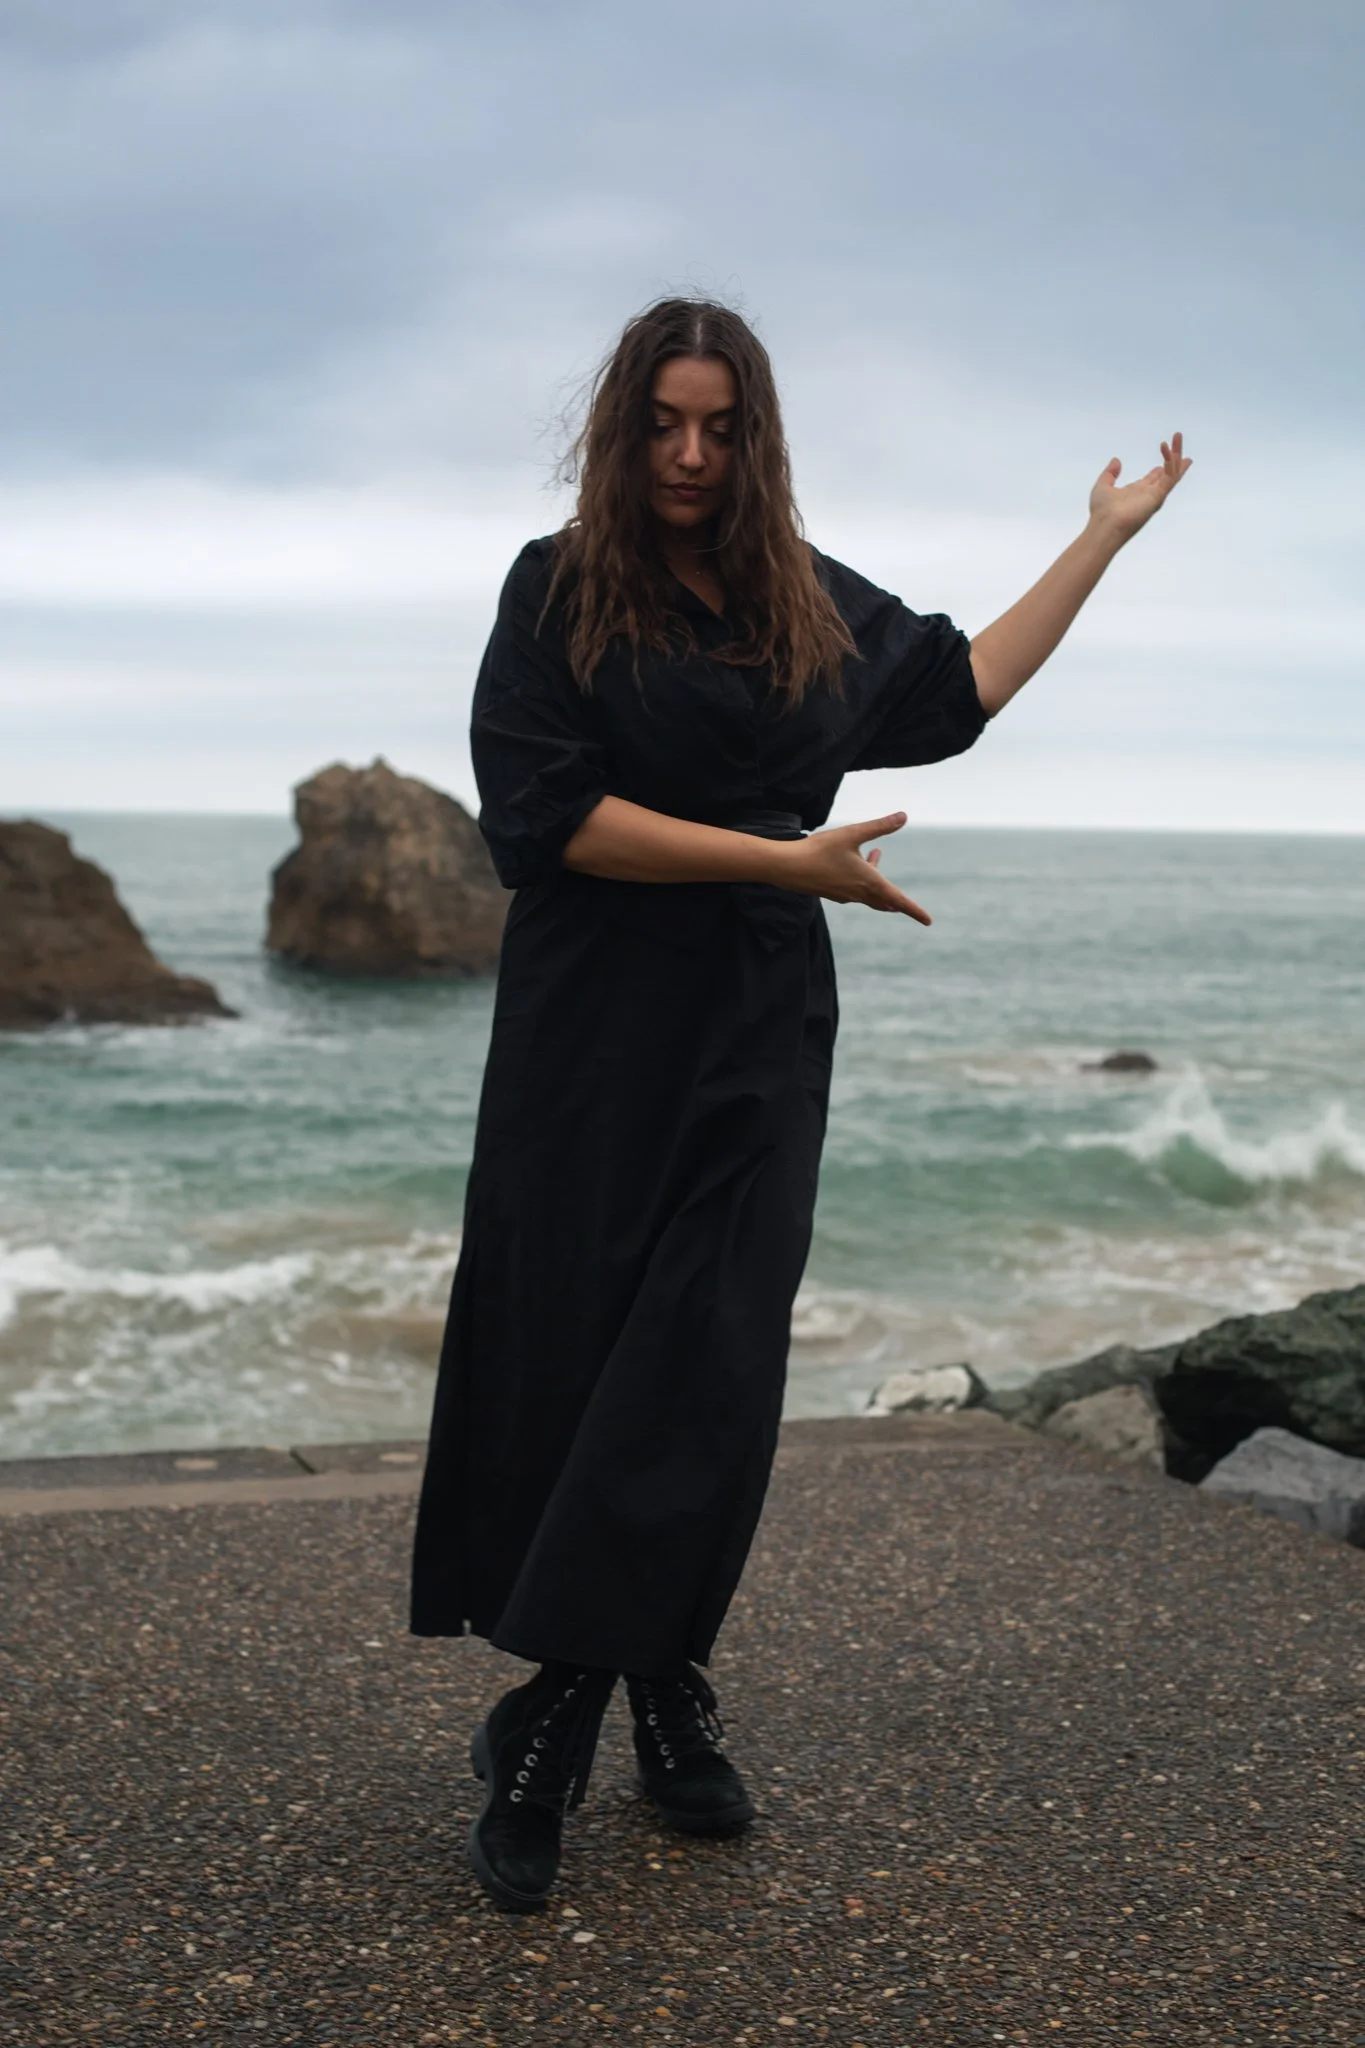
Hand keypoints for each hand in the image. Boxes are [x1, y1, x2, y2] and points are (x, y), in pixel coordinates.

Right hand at [777, 812, 931, 921]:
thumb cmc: (820, 850)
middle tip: (907, 905)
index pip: (899, 900)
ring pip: (868, 893)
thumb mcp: (852, 834)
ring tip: (876, 854)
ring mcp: (844, 895)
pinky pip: (853, 890)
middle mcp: (858, 893)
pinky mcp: (831, 892)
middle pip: (884, 901)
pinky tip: (853, 863)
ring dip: (876, 878)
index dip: (915, 911)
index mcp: (869, 882)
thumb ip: (879, 826)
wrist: (787, 867)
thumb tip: (903, 816)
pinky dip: (861, 879)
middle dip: (896, 900)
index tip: (928, 922)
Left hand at [1088, 431, 1191, 545]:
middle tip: (1178, 438)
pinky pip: (1170, 475)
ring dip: (1176, 452)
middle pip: (1168, 471)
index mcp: (1137, 492)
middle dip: (1175, 455)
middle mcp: (1149, 493)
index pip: (1155, 476)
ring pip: (1173, 471)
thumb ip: (1110, 473)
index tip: (1168, 452)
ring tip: (1178, 435)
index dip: (1163, 465)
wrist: (1104, 526)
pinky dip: (1171, 461)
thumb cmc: (1101, 513)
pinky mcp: (1158, 496)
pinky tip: (1167, 448)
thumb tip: (1116, 460)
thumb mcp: (1103, 486)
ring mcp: (1155, 495)